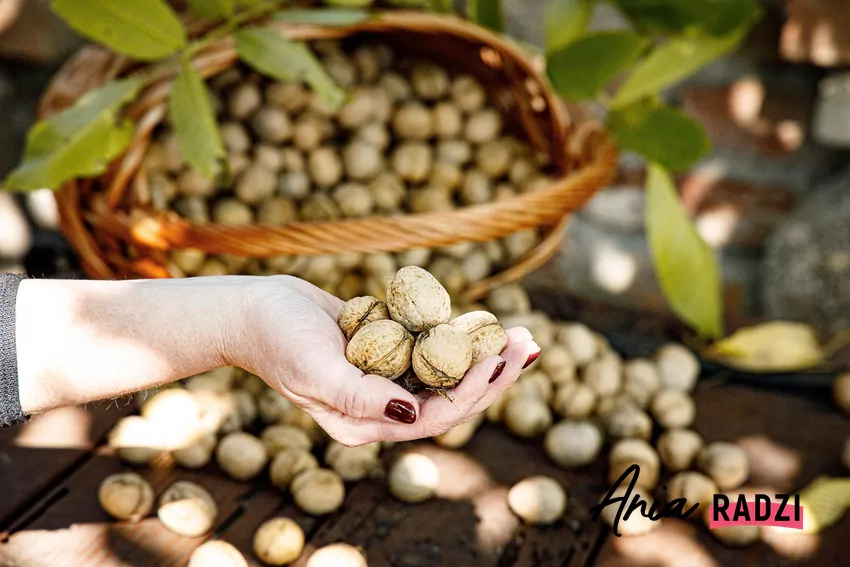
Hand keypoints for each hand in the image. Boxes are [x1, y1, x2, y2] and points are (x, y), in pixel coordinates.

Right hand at [232, 275, 539, 445]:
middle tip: (528, 344)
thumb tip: (411, 412)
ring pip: (447, 373)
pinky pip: (430, 348)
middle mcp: (380, 408)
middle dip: (492, 374)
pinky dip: (457, 337)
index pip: (434, 417)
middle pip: (451, 397)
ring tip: (521, 333)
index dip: (472, 391)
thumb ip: (361, 396)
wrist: (252, 311)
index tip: (498, 360)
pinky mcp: (385, 350)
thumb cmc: (276, 340)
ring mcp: (384, 378)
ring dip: (483, 354)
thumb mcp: (315, 369)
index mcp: (365, 425)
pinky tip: (483, 321)